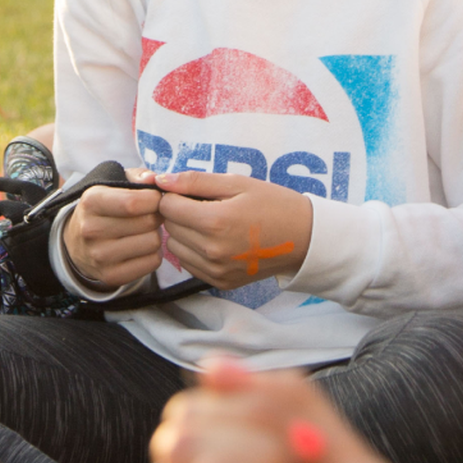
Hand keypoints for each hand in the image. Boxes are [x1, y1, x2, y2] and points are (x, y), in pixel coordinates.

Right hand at [61, 174, 163, 289]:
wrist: (77, 243)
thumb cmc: (104, 208)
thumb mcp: (113, 183)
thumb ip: (138, 176)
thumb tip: (155, 180)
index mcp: (91, 201)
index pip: (133, 202)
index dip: (155, 198)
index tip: (156, 198)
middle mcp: (91, 230)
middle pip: (148, 222)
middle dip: (157, 216)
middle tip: (150, 215)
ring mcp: (100, 256)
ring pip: (153, 242)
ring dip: (156, 235)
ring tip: (144, 231)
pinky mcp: (111, 276)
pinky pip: (152, 262)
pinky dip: (153, 254)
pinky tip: (142, 248)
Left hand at [155, 173, 312, 288]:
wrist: (303, 237)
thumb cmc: (271, 203)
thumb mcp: (236, 183)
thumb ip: (195, 181)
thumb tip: (160, 180)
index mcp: (215, 221)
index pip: (168, 206)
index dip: (174, 194)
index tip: (189, 191)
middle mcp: (211, 251)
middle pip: (169, 227)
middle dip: (178, 212)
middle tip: (203, 204)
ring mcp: (215, 270)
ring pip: (174, 248)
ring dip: (183, 233)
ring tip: (208, 223)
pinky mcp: (219, 282)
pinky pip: (189, 265)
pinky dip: (193, 251)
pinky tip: (214, 240)